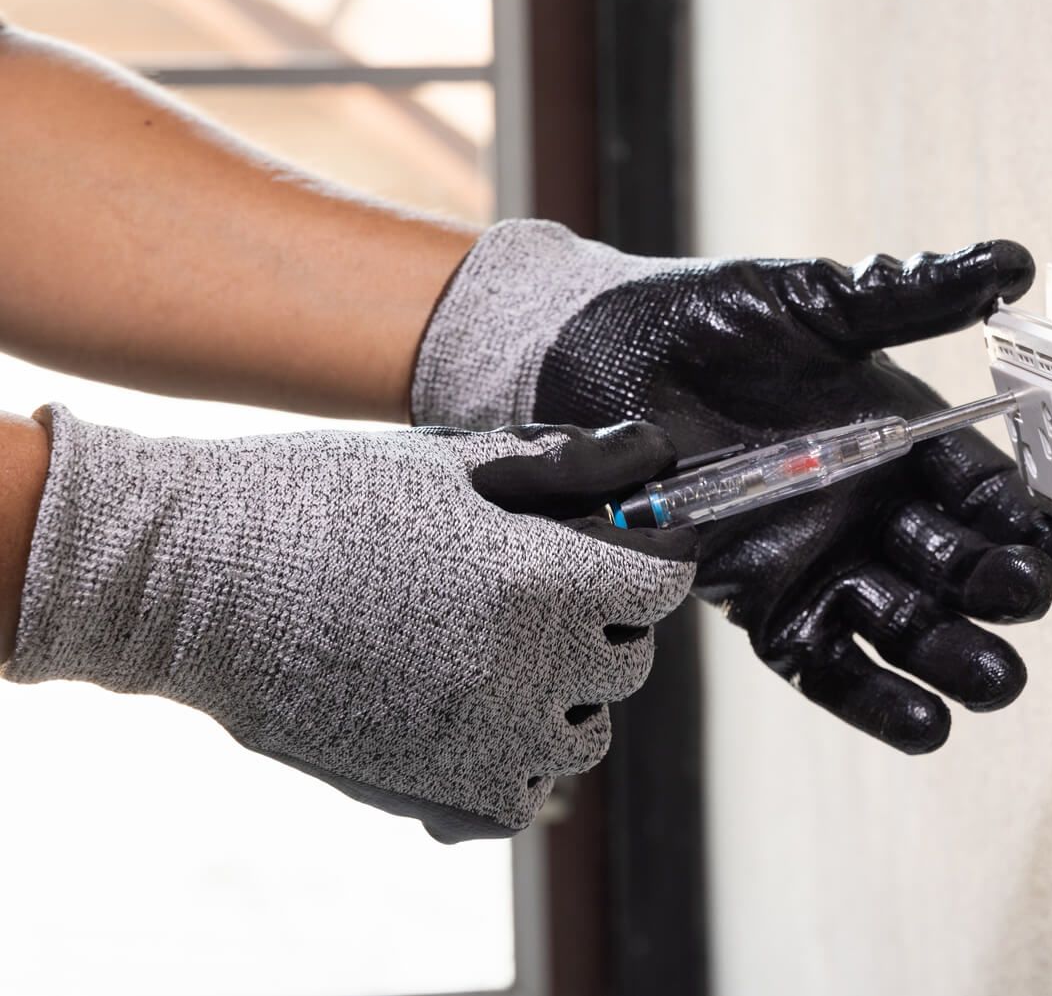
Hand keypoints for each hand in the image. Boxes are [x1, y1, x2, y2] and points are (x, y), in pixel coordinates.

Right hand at [3, 406, 694, 841]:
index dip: (652, 553)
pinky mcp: (434, 791)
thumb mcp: (451, 463)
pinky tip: (465, 712)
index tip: (627, 542)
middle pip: (629, 657)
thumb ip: (567, 467)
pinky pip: (521, 797)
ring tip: (493, 649)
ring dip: (563, 695)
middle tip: (541, 586)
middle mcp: (529, 670)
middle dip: (606, 618)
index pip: (664, 581)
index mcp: (544, 581)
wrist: (190, 580)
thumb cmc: (316, 502)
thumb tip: (653, 450)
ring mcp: (484, 741)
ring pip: (583, 733)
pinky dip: (511, 764)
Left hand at [412, 222, 1051, 752]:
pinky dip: (875, 699)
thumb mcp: (821, 302)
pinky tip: (929, 727)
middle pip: (957, 564)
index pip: (987, 492)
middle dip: (1000, 586)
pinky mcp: (764, 603)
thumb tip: (1013, 261)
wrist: (604, 359)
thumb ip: (913, 295)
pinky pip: (827, 663)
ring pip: (906, 621)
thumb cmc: (715, 319)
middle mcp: (874, 508)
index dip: (1034, 524)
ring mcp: (822, 560)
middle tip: (1029, 598)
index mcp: (904, 440)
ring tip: (997, 680)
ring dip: (955, 653)